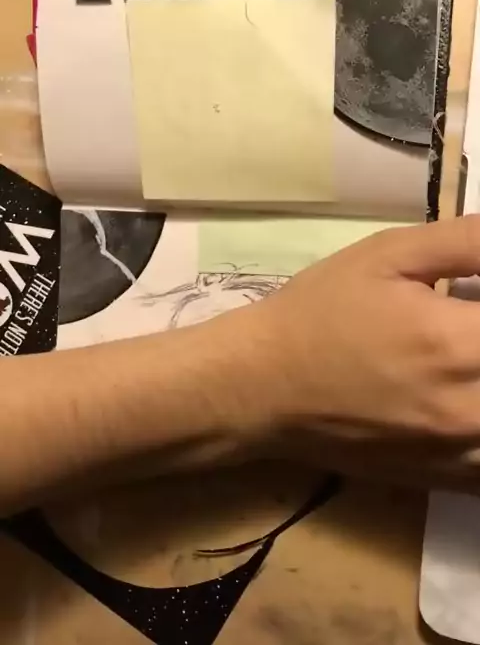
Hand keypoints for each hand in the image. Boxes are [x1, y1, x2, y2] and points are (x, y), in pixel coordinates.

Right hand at [250, 216, 479, 487]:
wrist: (262, 387)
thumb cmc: (321, 312)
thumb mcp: (388, 256)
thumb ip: (467, 242)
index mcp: (459, 344)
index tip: (475, 297)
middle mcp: (472, 409)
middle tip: (470, 325)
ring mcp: (463, 455)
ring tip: (468, 356)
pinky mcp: (448, 482)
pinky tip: (468, 397)